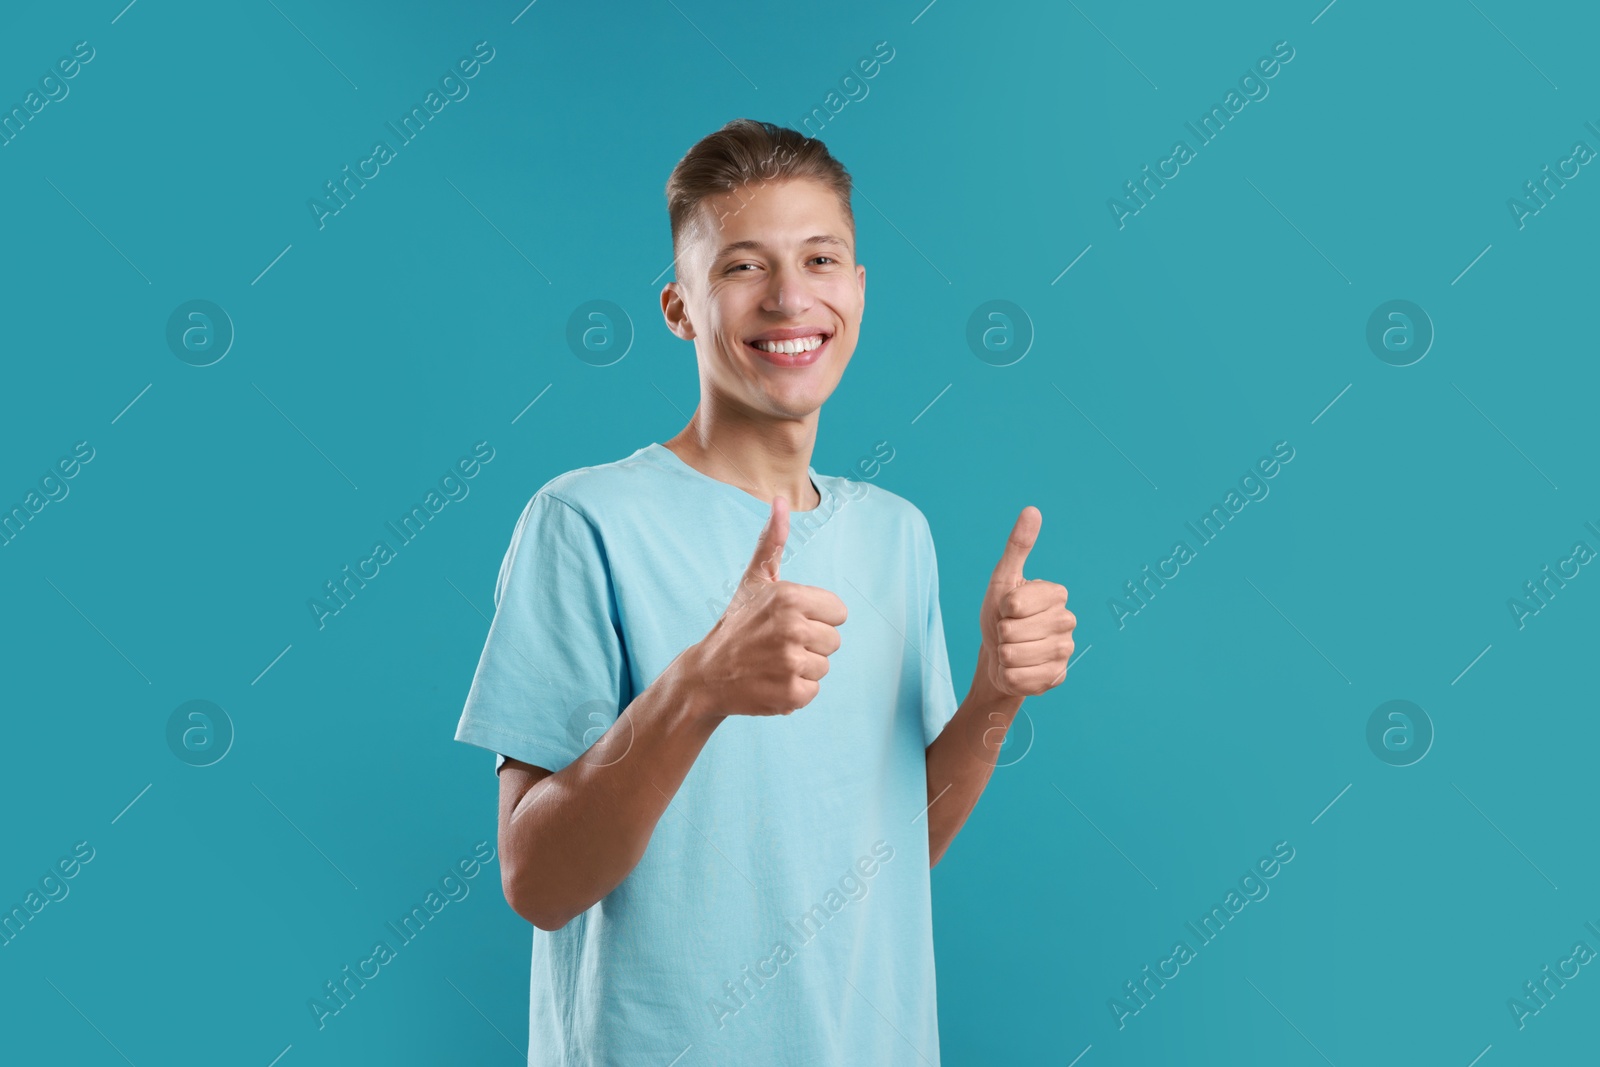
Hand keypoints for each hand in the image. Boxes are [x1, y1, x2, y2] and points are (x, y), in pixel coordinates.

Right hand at [687, 496, 848, 716]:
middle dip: (810, 645)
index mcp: (790, 597)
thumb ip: (773, 541)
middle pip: (834, 641)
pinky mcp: (790, 694)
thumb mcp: (754, 580)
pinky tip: (771, 682)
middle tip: (777, 645)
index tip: (789, 621)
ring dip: (802, 669)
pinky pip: (813, 692)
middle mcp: (791, 628)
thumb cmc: (737, 623)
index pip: (838, 612)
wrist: (706, 675)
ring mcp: (790, 663)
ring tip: (773, 663)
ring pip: (824, 667)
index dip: (816, 618)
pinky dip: (795, 692)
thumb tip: (780, 499)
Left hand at [979, 506, 1075, 697]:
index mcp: (1057, 594)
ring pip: (1014, 656)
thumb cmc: (1001, 615)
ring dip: (1003, 655)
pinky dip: (1009, 675)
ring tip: (1012, 650)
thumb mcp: (1003, 580)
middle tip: (1009, 632)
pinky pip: (1018, 679)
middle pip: (1013, 631)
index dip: (1002, 609)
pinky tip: (1018, 668)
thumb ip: (1018, 546)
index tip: (1008, 609)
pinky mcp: (1057, 677)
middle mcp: (1068, 621)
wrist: (1001, 656)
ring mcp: (1066, 651)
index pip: (1015, 604)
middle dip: (1001, 634)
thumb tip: (1032, 510)